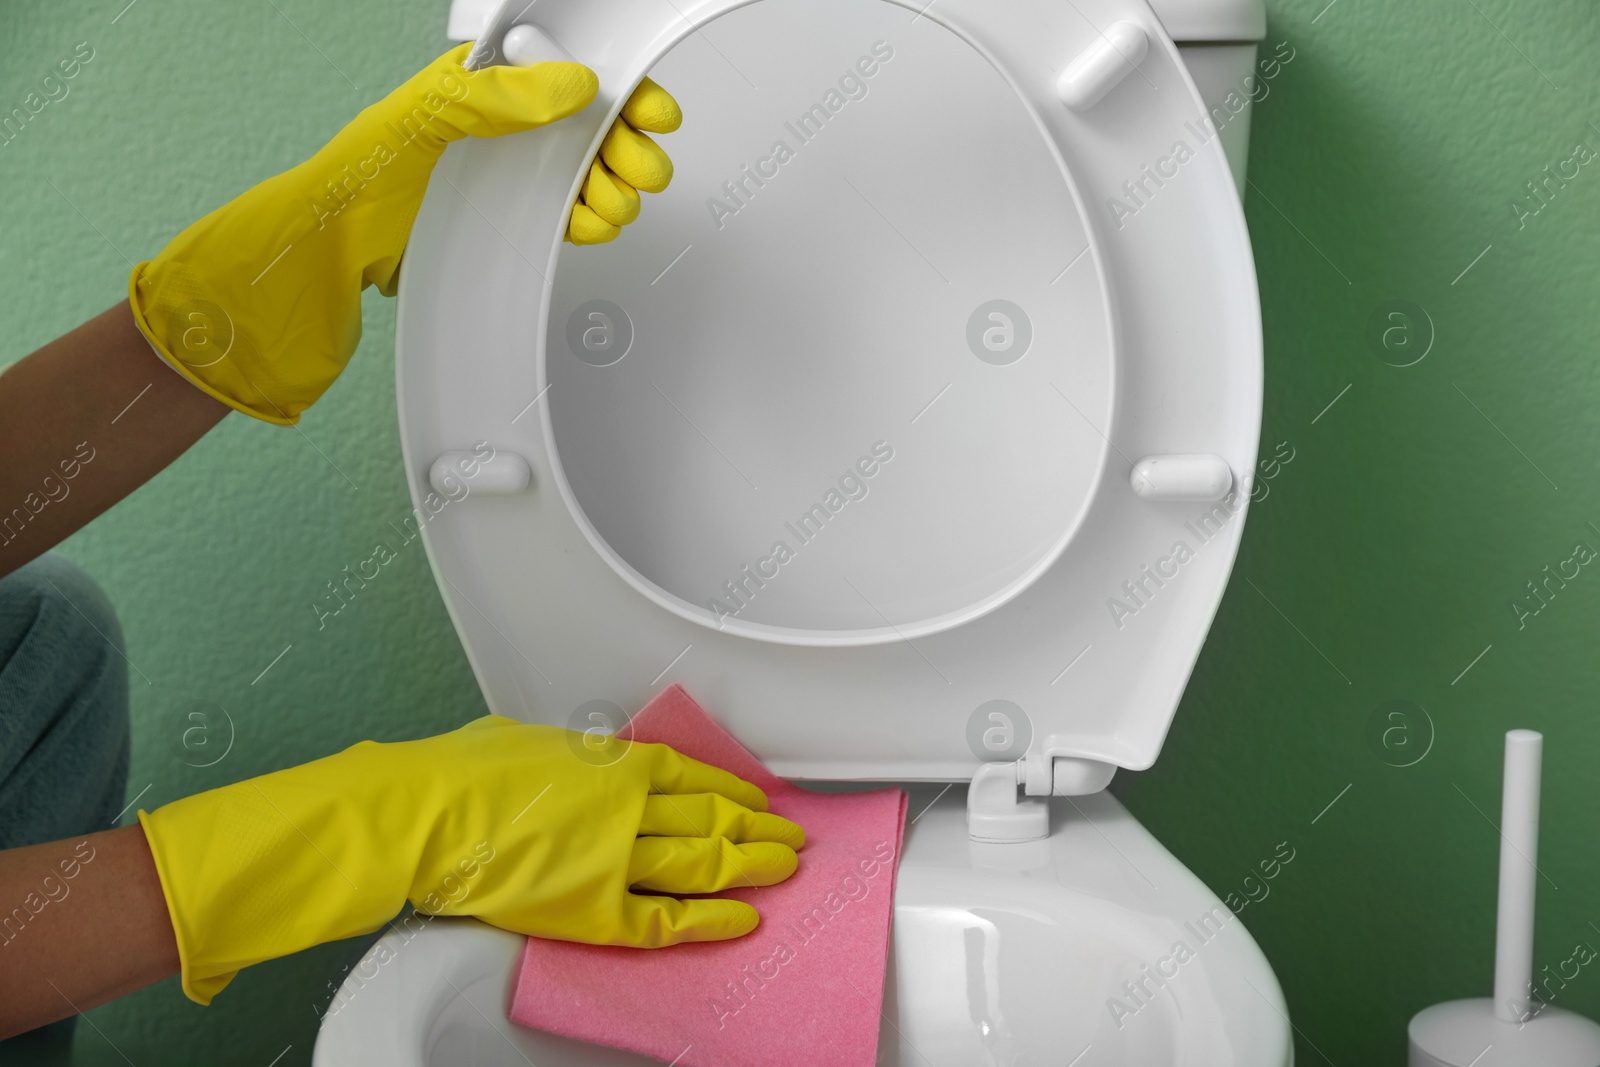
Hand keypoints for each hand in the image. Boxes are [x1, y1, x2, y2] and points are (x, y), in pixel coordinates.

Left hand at [128, 44, 680, 424]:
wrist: (340, 249)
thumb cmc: (364, 174)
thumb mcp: (430, 116)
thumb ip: (501, 97)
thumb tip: (572, 84)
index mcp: (490, 80)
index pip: (572, 72)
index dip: (621, 90)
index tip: (651, 113)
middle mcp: (508, 123)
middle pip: (597, 127)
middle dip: (626, 148)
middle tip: (637, 167)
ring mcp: (515, 172)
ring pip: (592, 175)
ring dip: (612, 190)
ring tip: (609, 201)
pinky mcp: (515, 216)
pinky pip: (571, 216)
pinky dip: (589, 222)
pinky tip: (587, 223)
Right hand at [138, 715, 803, 1004]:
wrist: (423, 815)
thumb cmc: (459, 774)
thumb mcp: (530, 742)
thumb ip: (574, 756)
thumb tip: (586, 762)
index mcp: (614, 761)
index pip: (696, 777)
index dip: (734, 791)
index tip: (758, 798)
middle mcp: (629, 806)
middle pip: (713, 819)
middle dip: (758, 828)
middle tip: (790, 836)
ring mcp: (617, 859)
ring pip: (704, 864)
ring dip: (751, 866)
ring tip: (783, 869)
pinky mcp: (596, 909)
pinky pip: (668, 920)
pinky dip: (709, 921)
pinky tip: (742, 921)